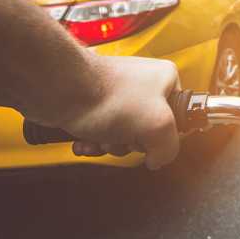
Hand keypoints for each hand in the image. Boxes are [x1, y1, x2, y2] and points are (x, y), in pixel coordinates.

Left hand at [54, 55, 179, 169]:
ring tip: (102, 135)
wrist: (60, 89)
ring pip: (124, 135)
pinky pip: (102, 133)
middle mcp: (143, 83)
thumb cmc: (104, 96)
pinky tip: (86, 140)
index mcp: (165, 79)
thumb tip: (157, 159)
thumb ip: (169, 147)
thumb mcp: (157, 126)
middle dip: (132, 142)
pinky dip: (93, 142)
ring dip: (111, 144)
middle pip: (148, 131)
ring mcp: (117, 94)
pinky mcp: (95, 104)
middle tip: (124, 134)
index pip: (179, 117)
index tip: (151, 134)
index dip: (164, 134)